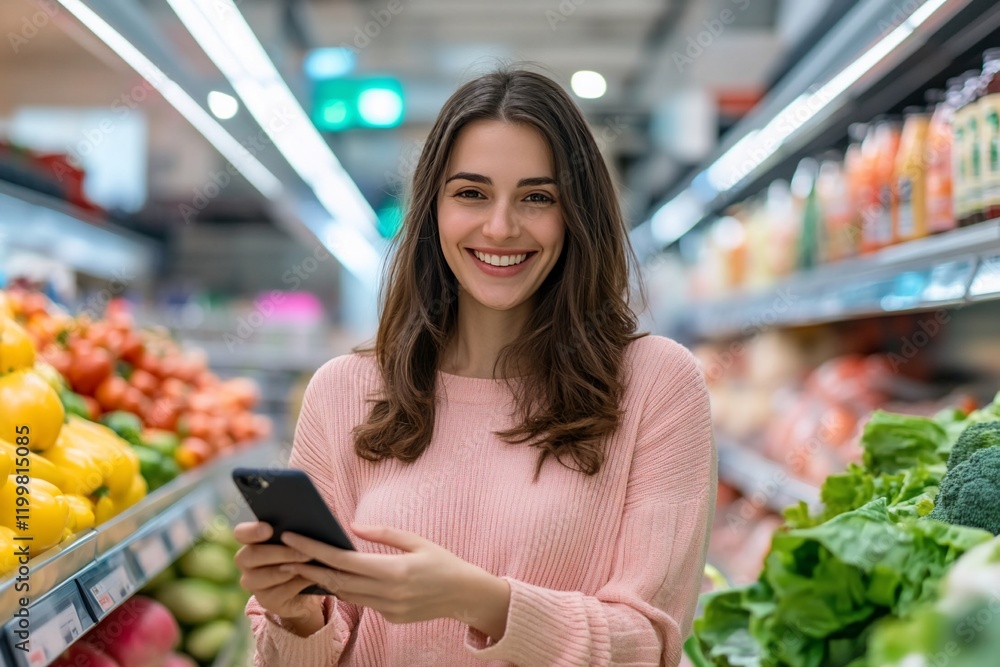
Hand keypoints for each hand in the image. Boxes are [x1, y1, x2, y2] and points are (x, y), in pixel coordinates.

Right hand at [233, 521, 322, 625]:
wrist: (307, 587)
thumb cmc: (301, 555)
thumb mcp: (297, 541)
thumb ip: (293, 532)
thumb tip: (304, 522)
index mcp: (250, 541)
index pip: (241, 533)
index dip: (252, 531)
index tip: (268, 529)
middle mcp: (246, 562)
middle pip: (252, 555)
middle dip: (280, 552)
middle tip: (304, 551)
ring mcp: (253, 583)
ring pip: (265, 576)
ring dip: (290, 568)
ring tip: (310, 561)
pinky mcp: (266, 600)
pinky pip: (280, 592)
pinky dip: (298, 582)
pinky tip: (311, 577)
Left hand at [279, 523, 479, 624]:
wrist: (465, 596)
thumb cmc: (443, 562)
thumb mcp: (417, 541)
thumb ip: (384, 534)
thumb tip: (351, 527)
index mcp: (394, 572)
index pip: (343, 561)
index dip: (314, 549)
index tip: (293, 537)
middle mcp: (388, 594)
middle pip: (337, 581)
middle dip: (308, 567)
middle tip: (283, 553)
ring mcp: (388, 609)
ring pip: (345, 594)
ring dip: (322, 580)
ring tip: (300, 564)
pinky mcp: (390, 617)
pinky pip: (361, 601)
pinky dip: (344, 589)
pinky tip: (331, 578)